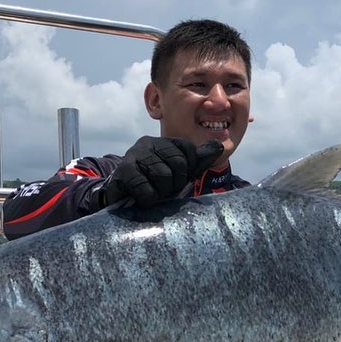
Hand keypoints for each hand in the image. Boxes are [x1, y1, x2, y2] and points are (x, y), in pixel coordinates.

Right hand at [102, 137, 223, 207]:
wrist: (122, 198)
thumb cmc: (153, 185)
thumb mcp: (178, 174)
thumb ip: (197, 161)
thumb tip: (218, 146)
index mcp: (164, 142)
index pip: (190, 152)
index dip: (187, 172)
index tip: (176, 181)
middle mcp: (148, 143)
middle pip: (178, 164)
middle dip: (174, 184)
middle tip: (163, 190)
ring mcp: (134, 156)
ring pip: (162, 175)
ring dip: (160, 193)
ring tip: (152, 194)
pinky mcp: (122, 172)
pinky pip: (144, 187)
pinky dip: (147, 198)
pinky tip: (142, 199)